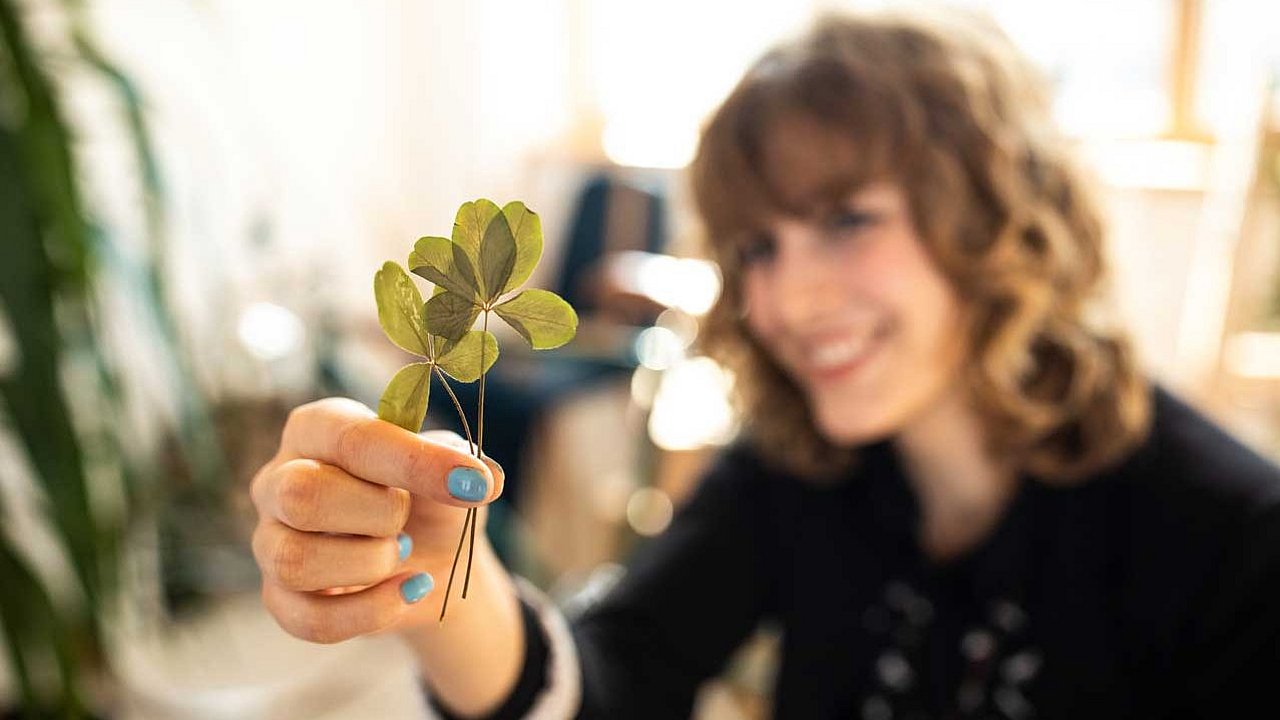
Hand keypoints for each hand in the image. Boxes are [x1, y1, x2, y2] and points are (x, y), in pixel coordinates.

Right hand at [250, 397, 503, 643]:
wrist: (433, 558)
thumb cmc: (431, 497)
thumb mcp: (453, 469)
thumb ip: (463, 463)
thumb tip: (484, 479)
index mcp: (319, 428)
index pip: (350, 439)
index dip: (414, 463)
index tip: (474, 484)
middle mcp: (280, 479)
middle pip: (300, 496)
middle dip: (376, 515)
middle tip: (407, 519)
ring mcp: (271, 539)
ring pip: (293, 561)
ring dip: (369, 564)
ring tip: (404, 554)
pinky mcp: (280, 596)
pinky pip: (307, 617)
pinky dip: (369, 611)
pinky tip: (409, 590)